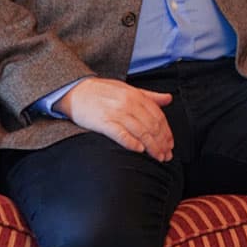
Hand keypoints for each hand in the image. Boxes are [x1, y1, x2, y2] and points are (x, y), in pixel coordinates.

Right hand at [56, 78, 174, 160]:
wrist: (76, 91)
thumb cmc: (102, 91)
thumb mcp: (127, 89)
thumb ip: (149, 96)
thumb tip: (169, 99)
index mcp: (135, 95)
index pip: (158, 116)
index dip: (166, 131)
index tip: (170, 144)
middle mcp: (128, 103)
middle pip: (151, 125)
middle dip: (162, 142)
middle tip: (167, 155)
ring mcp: (115, 112)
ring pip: (140, 131)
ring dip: (152, 147)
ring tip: (158, 157)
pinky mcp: (103, 122)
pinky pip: (120, 134)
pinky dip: (131, 142)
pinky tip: (139, 150)